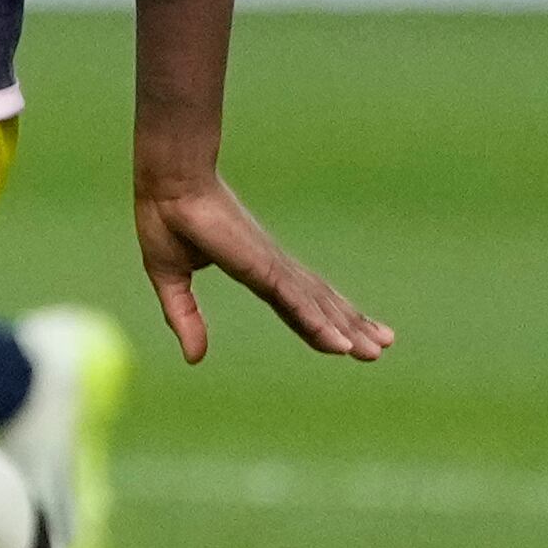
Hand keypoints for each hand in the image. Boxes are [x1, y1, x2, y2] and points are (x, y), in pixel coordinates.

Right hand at [133, 170, 391, 365]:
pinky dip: (319, 324)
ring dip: (348, 329)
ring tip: (378, 349)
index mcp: (254, 269)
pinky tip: (339, 343)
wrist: (167, 188)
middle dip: (350, 325)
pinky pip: (297, 303)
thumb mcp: (169, 281)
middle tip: (382, 345)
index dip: (319, 322)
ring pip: (317, 306)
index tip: (344, 338)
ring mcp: (272, 267)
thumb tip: (194, 360)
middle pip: (318, 304)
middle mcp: (272, 268)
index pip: (293, 304)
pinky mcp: (265, 267)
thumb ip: (185, 318)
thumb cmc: (165, 221)